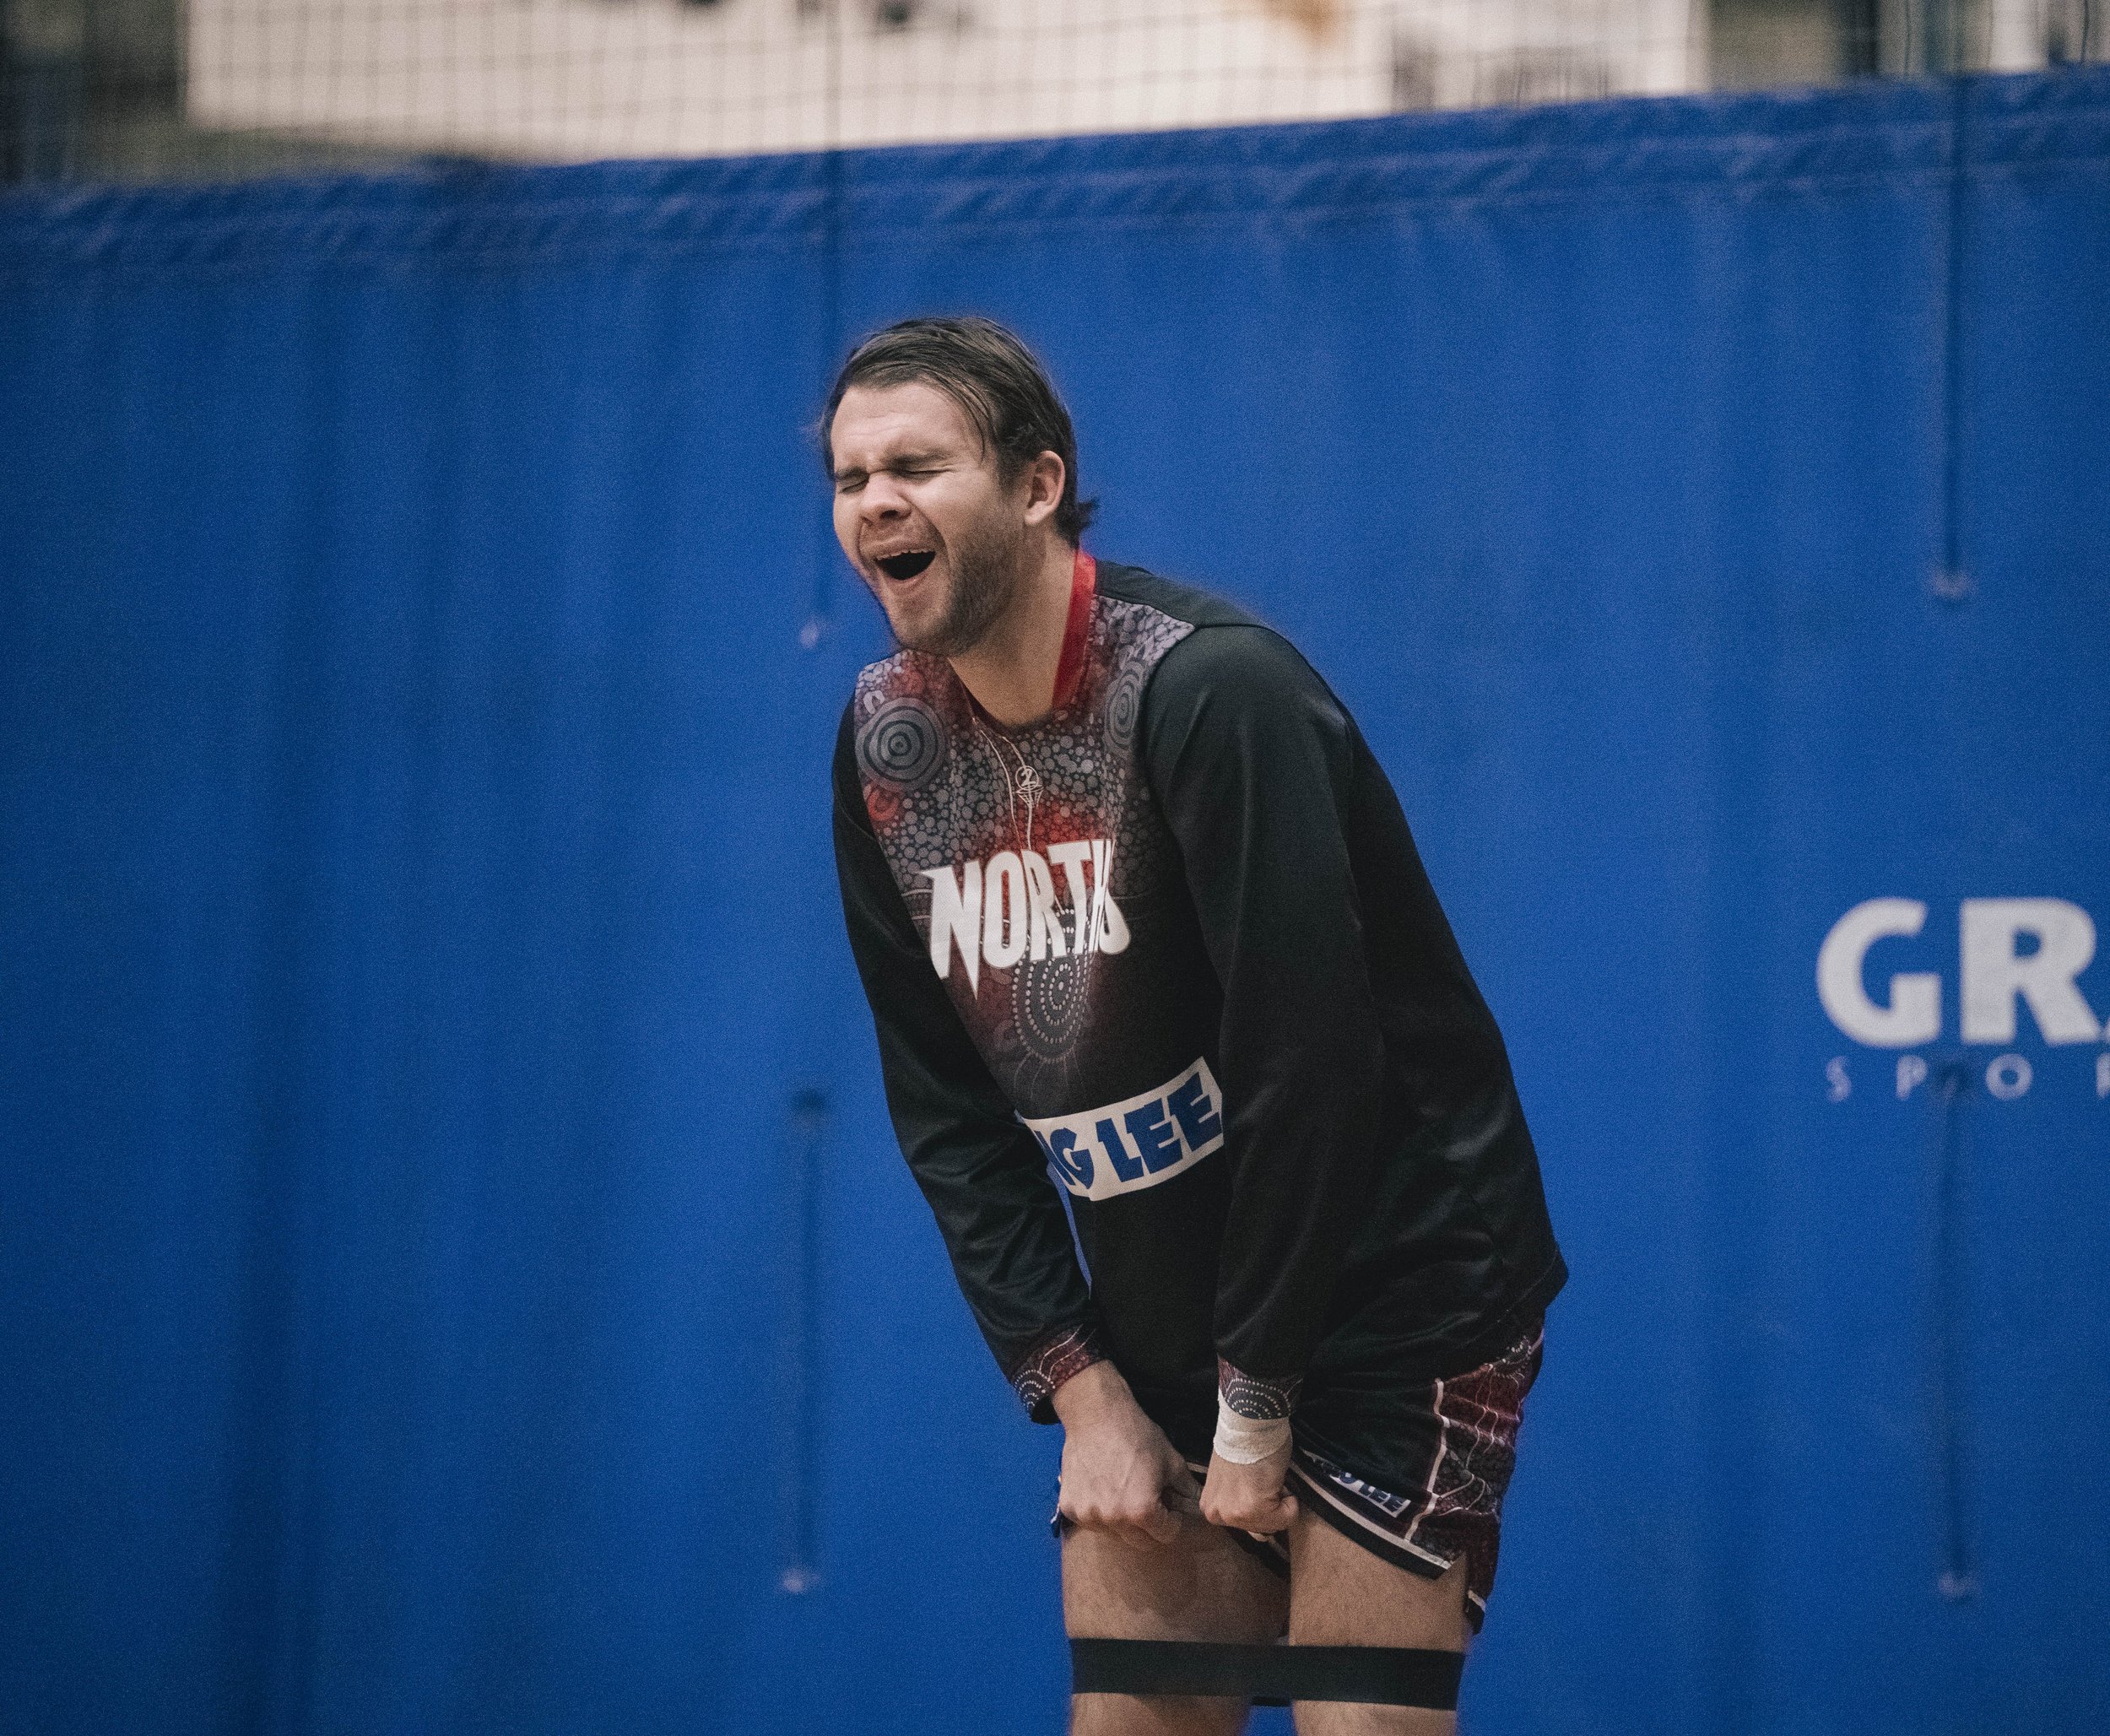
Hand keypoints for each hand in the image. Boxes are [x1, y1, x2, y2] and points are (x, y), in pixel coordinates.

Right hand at [1052, 1362, 1199, 1548]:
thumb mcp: (1171, 1460)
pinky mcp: (1069, 1509)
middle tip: (1149, 1502)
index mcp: (1141, 1511)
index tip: (1169, 1507)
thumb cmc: (1136, 1434)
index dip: (1173, 1520)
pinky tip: (1102, 1488)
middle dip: (1150, 1526)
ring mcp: (1089, 1516)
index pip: (1166, 1535)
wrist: (1095, 1415)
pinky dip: (1099, 1512)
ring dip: (1123, 1521)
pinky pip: (1091, 1521)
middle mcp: (1114, 1520)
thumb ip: (1188, 1489)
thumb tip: (1201, 1505)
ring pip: (1115, 1533)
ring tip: (1123, 1491)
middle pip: (1141, 1541)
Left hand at [1199, 1446, 1297, 1535]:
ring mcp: (1235, 1514)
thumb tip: (1259, 1518)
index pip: (1246, 1524)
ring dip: (1280, 1501)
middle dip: (1269, 1505)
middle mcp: (1217, 1514)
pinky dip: (1291, 1501)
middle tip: (1264, 1480)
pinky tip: (1277, 1480)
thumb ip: (1238, 1500)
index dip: (1259, 1503)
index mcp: (1210, 1507)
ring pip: (1274, 1524)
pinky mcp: (1255, 1509)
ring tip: (1269, 1479)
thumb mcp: (1230, 1480)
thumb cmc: (1243, 1443)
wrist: (1248, 1421)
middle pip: (1260, 1527)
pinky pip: (1287, 1517)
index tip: (1255, 1482)